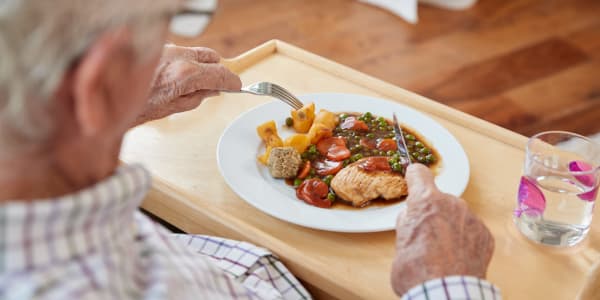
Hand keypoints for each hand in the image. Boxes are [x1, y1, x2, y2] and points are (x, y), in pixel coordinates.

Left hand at [136, 45, 241, 123]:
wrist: (108, 99)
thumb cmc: (135, 107)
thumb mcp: (173, 109)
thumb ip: (198, 97)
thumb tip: (211, 91)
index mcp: (185, 75)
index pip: (220, 74)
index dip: (232, 81)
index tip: (236, 86)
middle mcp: (177, 57)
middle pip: (212, 57)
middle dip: (216, 70)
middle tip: (215, 84)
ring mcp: (166, 50)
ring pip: (195, 52)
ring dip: (198, 65)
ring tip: (191, 82)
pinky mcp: (156, 48)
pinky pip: (177, 52)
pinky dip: (181, 61)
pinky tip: (172, 76)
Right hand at [390, 164, 494, 295]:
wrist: (445, 294)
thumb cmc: (417, 270)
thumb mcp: (400, 241)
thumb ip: (408, 221)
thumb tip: (413, 216)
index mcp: (425, 201)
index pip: (419, 173)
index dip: (414, 177)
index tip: (414, 178)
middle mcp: (451, 203)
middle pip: (440, 199)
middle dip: (433, 212)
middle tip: (425, 234)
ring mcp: (471, 218)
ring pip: (457, 214)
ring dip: (450, 225)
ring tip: (442, 250)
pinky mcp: (485, 235)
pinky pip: (471, 230)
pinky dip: (465, 239)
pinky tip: (456, 256)